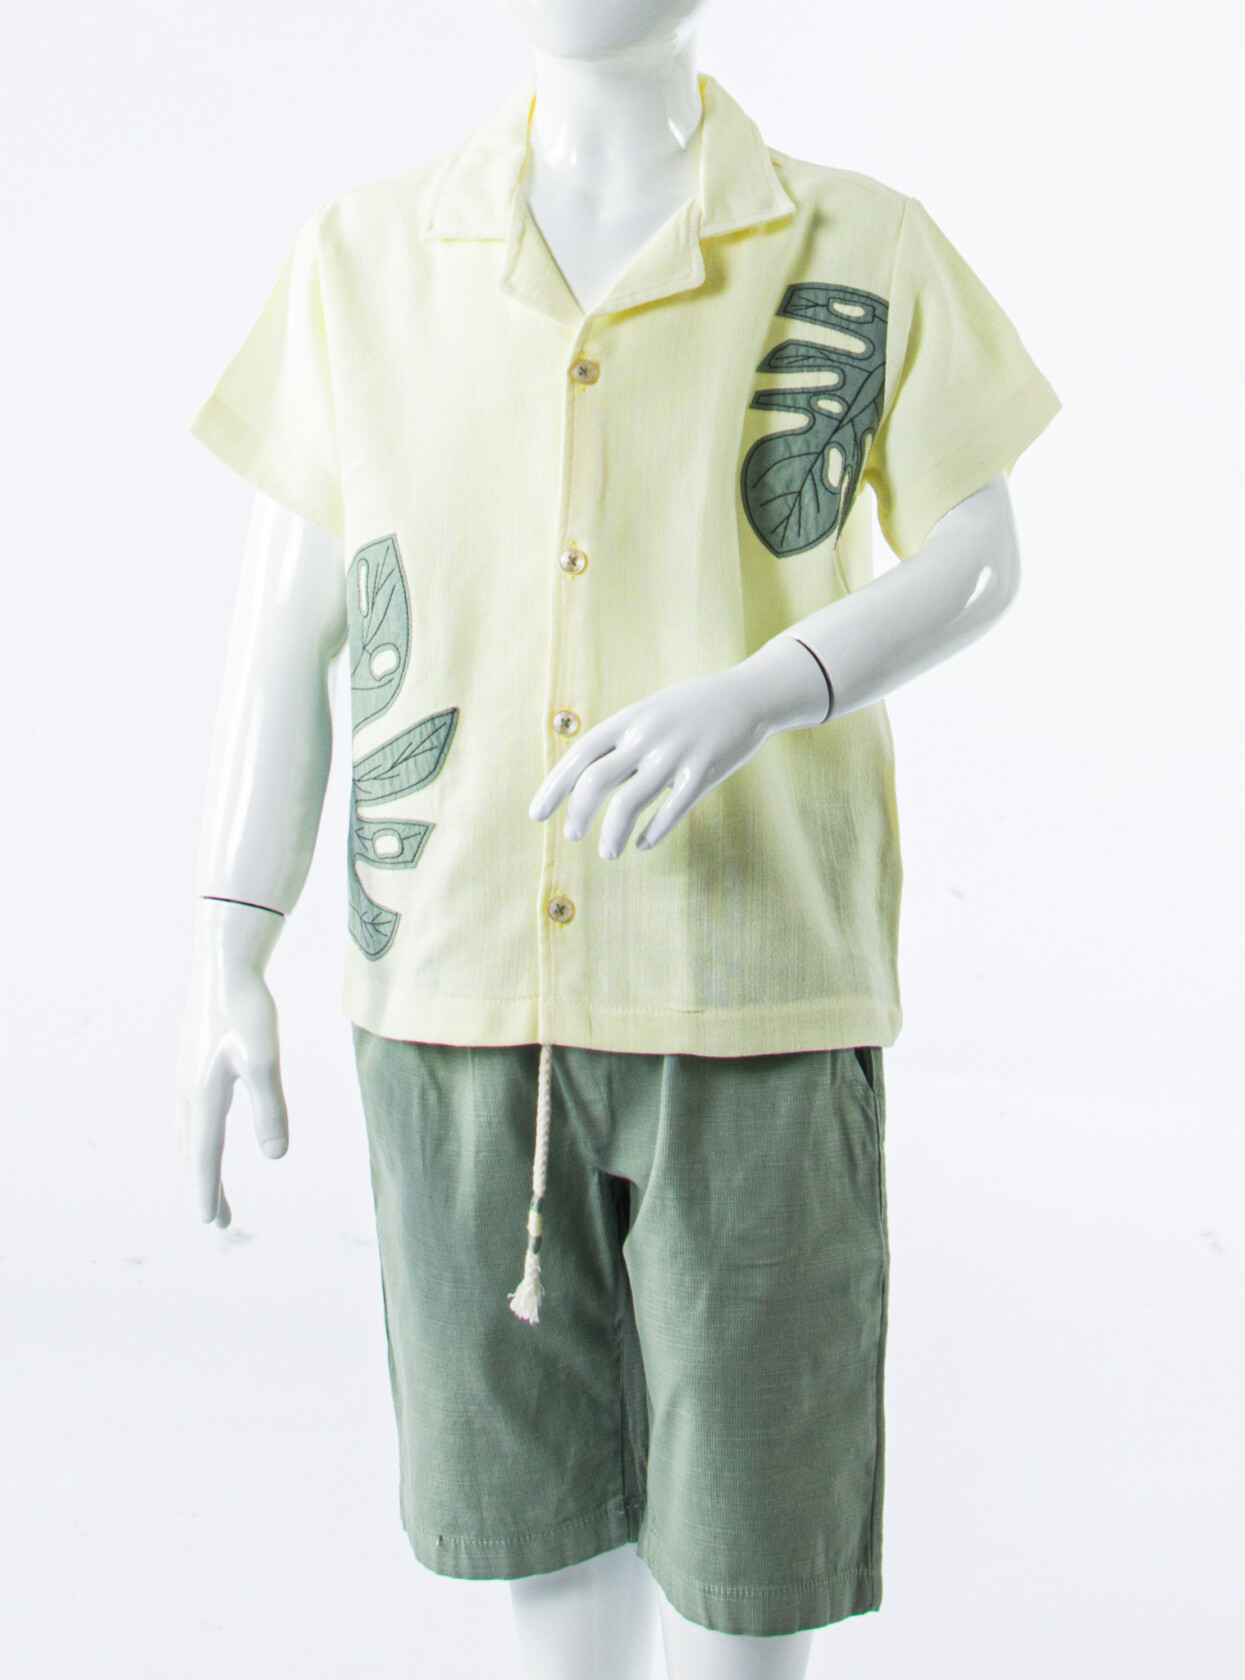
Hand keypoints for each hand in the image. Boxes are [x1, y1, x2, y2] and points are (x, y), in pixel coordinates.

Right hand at [174, 900, 289, 1225]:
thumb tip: (276, 1158)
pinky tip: (203, 1134)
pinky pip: (187, 1114)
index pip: (204, 1156)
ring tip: (209, 1185)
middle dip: (203, 1185)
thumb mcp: (264, 1059)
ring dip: (197, 1163)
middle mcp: (187, 1092)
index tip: (211, 1224)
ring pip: (186, 1133)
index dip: (208, 1191)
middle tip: (216, 1220)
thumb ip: (270, 1108)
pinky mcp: (192, 1063)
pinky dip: (194, 1138)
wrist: (223, 964)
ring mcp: (185, 1077)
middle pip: (191, 1151)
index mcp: (202, 1096)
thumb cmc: (245, 1010)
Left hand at [528, 637, 828, 858]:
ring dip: (612, 833)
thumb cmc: (692, 708)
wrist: (749, 696)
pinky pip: (672, 810)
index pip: (579, 755)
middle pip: (597, 781)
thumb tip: (583, 775)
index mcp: (629, 720)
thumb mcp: (650, 713)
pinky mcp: (704, 772)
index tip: (537, 814)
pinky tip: (642, 844)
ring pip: (631, 803)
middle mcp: (647, 736)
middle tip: (572, 835)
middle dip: (579, 813)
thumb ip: (620, 740)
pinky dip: (652, 832)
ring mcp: (676, 755)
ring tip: (607, 853)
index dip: (555, 787)